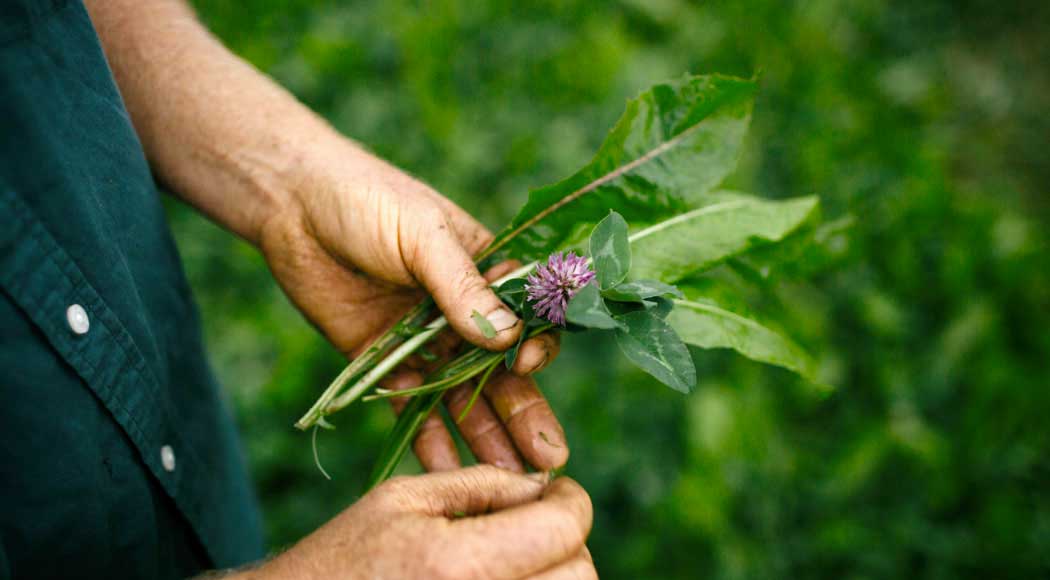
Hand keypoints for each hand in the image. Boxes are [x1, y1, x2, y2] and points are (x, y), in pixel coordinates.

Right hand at [252, 466, 595, 579]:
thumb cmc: (344, 557)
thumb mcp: (404, 499)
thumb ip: (480, 485)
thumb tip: (541, 484)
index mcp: (462, 564)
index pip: (564, 529)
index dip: (571, 500)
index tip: (557, 490)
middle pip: (580, 575)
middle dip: (567, 541)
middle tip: (536, 524)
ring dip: (556, 574)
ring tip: (517, 555)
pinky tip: (501, 577)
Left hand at [258, 143, 567, 470]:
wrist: (292, 204)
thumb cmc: (368, 199)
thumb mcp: (422, 234)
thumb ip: (462, 286)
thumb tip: (508, 337)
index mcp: (485, 271)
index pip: (527, 319)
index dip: (535, 347)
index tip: (528, 364)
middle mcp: (462, 311)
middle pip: (502, 372)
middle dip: (525, 414)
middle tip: (548, 461)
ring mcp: (424, 340)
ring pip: (462, 397)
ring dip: (486, 437)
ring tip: (510, 481)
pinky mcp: (385, 360)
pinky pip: (411, 406)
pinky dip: (429, 438)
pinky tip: (447, 472)